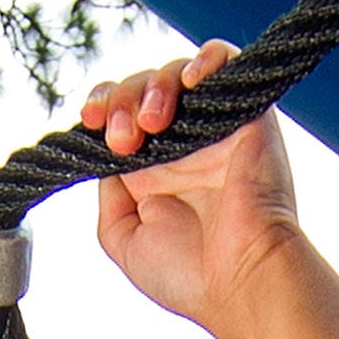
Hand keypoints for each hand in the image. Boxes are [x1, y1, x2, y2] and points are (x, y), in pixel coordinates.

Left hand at [83, 41, 303, 338]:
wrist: (241, 280)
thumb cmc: (190, 275)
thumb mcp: (124, 240)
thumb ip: (108, 196)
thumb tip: (104, 159)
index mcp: (152, 169)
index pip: (120, 112)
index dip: (102, 106)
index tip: (91, 122)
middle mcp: (182, 143)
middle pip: (140, 86)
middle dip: (121, 100)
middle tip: (125, 138)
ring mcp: (214, 126)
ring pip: (175, 72)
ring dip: (152, 86)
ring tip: (152, 123)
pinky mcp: (247, 114)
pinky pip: (227, 61)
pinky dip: (205, 58)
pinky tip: (189, 82)